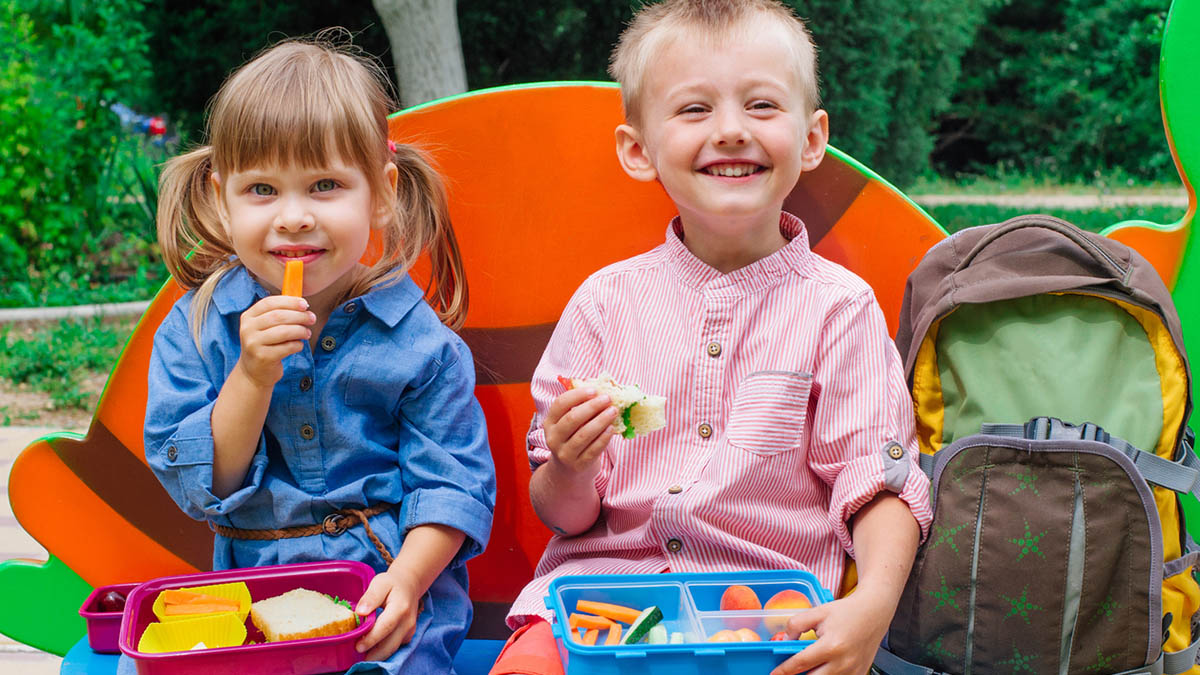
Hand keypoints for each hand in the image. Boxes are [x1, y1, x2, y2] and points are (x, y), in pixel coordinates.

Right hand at [235, 295, 313, 387]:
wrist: (253, 372)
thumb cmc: (265, 345)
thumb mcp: (265, 328)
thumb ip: (279, 314)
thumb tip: (303, 305)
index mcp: (248, 317)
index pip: (269, 303)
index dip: (289, 302)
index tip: (305, 305)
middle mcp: (247, 329)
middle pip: (278, 316)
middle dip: (299, 316)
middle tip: (312, 318)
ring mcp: (253, 344)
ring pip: (284, 331)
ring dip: (301, 330)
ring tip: (307, 333)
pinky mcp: (263, 357)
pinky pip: (287, 347)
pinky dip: (297, 344)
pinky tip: (299, 345)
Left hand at [354, 568, 422, 661]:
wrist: (409, 585)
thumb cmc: (392, 584)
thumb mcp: (380, 583)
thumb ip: (370, 597)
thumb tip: (360, 612)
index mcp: (400, 608)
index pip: (386, 627)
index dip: (371, 639)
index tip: (358, 646)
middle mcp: (408, 622)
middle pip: (390, 644)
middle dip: (373, 654)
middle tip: (356, 655)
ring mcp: (410, 630)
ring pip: (392, 649)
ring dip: (377, 656)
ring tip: (361, 656)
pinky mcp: (408, 636)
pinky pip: (394, 648)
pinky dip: (382, 652)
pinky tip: (370, 650)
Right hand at [543, 386, 618, 475]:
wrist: (568, 470)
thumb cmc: (572, 439)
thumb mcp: (569, 425)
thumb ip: (580, 408)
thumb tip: (602, 390)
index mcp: (549, 423)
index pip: (560, 404)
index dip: (577, 395)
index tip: (594, 390)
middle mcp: (553, 438)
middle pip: (572, 419)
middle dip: (592, 406)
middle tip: (607, 399)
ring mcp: (564, 454)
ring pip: (583, 435)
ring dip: (601, 421)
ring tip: (613, 411)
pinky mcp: (578, 465)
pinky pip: (593, 450)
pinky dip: (603, 438)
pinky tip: (612, 429)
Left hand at [769, 591, 891, 674]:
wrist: (875, 612)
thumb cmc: (847, 611)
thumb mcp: (818, 612)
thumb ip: (797, 624)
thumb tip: (785, 640)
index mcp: (831, 646)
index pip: (801, 663)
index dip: (784, 670)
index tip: (774, 674)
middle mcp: (843, 663)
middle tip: (787, 673)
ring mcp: (853, 671)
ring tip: (804, 668)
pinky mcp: (859, 674)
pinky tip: (821, 668)